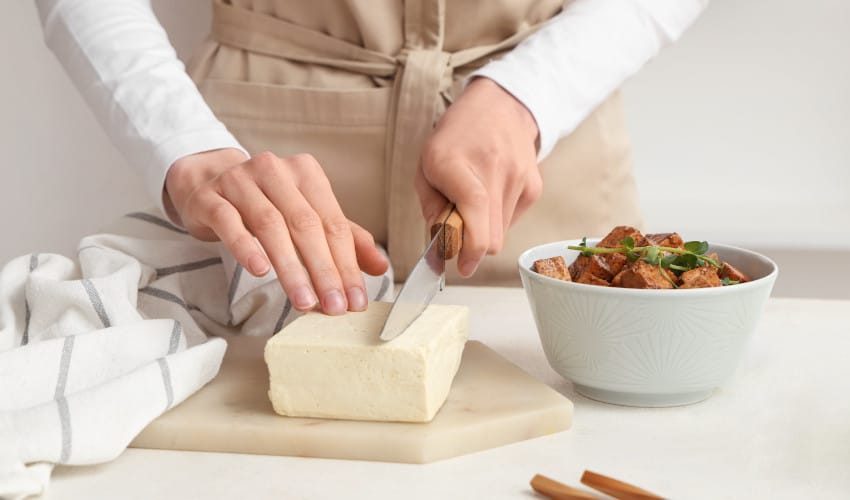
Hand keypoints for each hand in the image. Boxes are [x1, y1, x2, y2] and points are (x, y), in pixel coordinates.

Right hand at [164, 148, 388, 314]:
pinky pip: (230, 223)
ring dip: (290, 268)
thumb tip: (380, 266)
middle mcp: (275, 171)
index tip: (356, 300)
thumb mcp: (305, 215)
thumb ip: (343, 239)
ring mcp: (239, 181)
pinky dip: (246, 247)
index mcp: (305, 173)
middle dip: (324, 270)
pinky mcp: (210, 197)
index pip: (333, 223)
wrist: (206, 184)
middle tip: (335, 307)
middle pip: (305, 225)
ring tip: (304, 302)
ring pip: (270, 226)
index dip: (347, 264)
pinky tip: (260, 271)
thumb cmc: (263, 203)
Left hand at [415, 77, 541, 276]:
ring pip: (502, 233)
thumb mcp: (427, 164)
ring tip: (474, 201)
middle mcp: (492, 170)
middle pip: (491, 238)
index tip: (461, 265)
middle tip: (458, 233)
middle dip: (472, 246)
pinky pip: (513, 221)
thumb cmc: (457, 137)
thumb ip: (431, 206)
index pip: (474, 214)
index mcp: (457, 164)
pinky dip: (499, 218)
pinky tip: (492, 193)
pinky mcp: (533, 187)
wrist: (499, 107)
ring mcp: (518, 179)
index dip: (469, 248)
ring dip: (485, 229)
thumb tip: (441, 243)